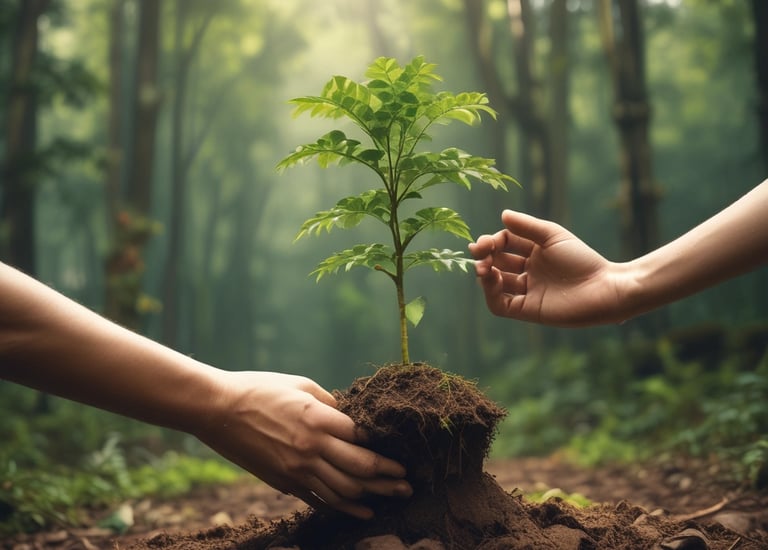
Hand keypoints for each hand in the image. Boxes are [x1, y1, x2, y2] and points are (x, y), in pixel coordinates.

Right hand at [195, 370, 411, 518]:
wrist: (218, 409)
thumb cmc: (260, 389)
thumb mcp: (300, 385)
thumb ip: (330, 403)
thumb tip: (352, 417)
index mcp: (318, 417)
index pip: (363, 439)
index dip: (385, 450)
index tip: (402, 455)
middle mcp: (311, 446)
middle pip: (361, 468)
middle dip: (389, 477)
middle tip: (408, 483)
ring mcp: (297, 468)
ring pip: (344, 490)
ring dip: (373, 496)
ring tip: (393, 498)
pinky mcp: (284, 481)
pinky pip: (320, 500)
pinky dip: (343, 508)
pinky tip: (361, 510)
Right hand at [469, 210, 626, 326]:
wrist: (602, 289)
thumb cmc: (582, 259)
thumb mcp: (552, 236)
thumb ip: (526, 226)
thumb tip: (503, 214)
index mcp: (534, 252)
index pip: (504, 244)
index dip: (491, 242)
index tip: (486, 241)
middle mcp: (528, 272)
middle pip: (496, 263)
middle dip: (484, 256)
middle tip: (479, 252)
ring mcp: (527, 291)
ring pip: (495, 284)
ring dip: (485, 274)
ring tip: (484, 267)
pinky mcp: (527, 310)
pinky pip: (500, 305)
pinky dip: (490, 293)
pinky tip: (493, 280)